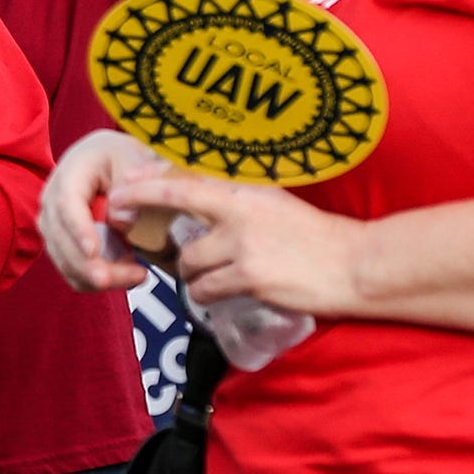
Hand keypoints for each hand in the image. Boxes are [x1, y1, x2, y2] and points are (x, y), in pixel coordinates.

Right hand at [39, 129, 172, 290]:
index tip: (94, 252)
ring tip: (138, 274)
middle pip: (60, 239)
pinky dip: (97, 281)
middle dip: (88, 265)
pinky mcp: (61, 245)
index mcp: (69, 174)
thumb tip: (121, 222)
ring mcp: (53, 226)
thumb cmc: (122, 159)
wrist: (109, 161)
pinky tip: (126, 273)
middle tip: (127, 277)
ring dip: (99, 277)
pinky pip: (72, 272)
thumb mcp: (134, 161)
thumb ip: (133, 186)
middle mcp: (51, 201)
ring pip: (65, 261)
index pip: (66, 204)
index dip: (78, 230)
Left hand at [105, 164, 365, 314]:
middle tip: (138, 235)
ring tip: (209, 275)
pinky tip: (220, 292)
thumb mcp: (275, 202)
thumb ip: (237, 198)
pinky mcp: (249, 278)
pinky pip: (205, 289)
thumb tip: (194, 193)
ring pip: (188, 262)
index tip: (120, 189)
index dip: (145, 184)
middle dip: (152, 228)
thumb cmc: (315, 235)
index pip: (183, 179)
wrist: (354, 265)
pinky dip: (205, 293)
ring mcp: (243, 246)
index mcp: (244, 190)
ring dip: (190, 272)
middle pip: (174, 216)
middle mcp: (239, 212)